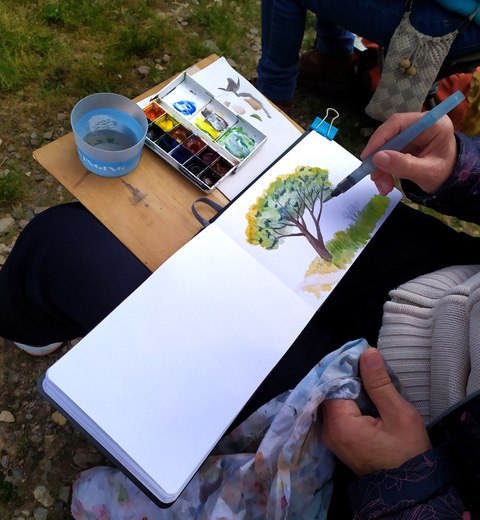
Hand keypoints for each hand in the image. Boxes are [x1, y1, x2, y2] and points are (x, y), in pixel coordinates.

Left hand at [321, 348, 431, 475]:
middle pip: (329, 389)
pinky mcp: (338, 438)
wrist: (410, 491)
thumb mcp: (398, 415)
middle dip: (346, 373)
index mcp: (339, 424)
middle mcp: (328, 430)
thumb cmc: (408, 455)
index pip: (333, 382)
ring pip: (332, 398)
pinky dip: (348, 397)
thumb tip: (367, 353)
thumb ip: (379, 383)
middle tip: (366, 360)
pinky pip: (337, 410)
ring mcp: (330, 436)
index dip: (345, 365)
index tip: (360, 352)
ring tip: (367, 372)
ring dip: (348, 384)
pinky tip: (364, 390)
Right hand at [361, 112, 456, 195]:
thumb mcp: (426, 173)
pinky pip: (388, 154)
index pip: (398, 123)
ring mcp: (412, 134)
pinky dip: (384, 169)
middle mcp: (420, 124)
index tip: (367, 156)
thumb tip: (378, 158)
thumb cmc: (445, 175)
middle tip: (373, 176)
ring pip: (386, 147)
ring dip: (380, 168)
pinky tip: (385, 183)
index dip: (380, 138)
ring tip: (383, 186)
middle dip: (379, 158)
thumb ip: (404, 165)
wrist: (451, 181)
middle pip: (389, 135)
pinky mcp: (406, 143)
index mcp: (432, 124)